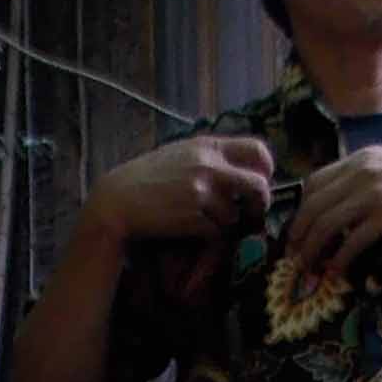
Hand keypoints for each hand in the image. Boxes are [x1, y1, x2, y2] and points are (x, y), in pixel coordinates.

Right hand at [98, 136, 274, 244]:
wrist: (116, 201)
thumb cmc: (146, 179)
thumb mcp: (179, 154)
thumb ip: (209, 157)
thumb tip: (241, 169)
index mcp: (207, 146)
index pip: (257, 149)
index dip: (265, 169)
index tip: (259, 181)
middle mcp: (209, 166)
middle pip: (258, 185)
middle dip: (260, 203)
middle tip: (253, 212)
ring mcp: (202, 192)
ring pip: (235, 214)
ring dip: (225, 223)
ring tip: (202, 220)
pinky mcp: (194, 217)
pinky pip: (217, 232)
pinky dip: (208, 235)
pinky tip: (189, 229)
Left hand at [285, 148, 381, 274]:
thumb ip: (364, 178)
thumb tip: (343, 202)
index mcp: (359, 159)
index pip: (314, 182)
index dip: (301, 208)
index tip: (298, 228)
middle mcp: (361, 172)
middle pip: (313, 204)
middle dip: (299, 233)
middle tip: (294, 254)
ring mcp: (373, 193)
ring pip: (326, 223)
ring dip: (312, 249)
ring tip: (308, 267)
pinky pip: (352, 240)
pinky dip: (340, 258)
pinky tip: (336, 270)